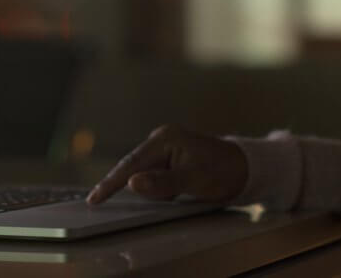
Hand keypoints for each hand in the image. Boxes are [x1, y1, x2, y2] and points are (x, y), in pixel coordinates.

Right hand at [86, 124, 247, 204]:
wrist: (246, 167)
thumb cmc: (223, 171)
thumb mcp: (194, 180)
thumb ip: (163, 183)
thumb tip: (133, 183)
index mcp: (165, 139)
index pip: (131, 164)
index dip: (111, 183)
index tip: (94, 198)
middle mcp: (162, 139)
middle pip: (133, 167)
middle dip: (123, 185)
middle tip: (102, 200)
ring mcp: (166, 147)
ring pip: (143, 172)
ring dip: (146, 187)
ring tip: (159, 193)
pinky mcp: (171, 157)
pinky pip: (153, 173)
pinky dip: (154, 186)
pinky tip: (164, 193)